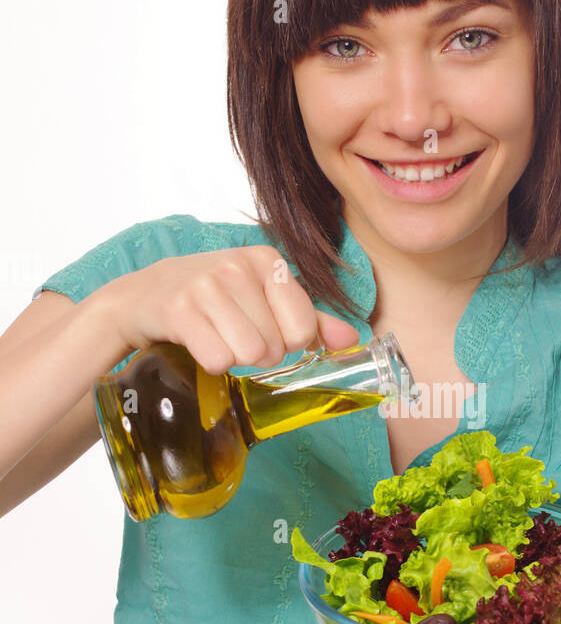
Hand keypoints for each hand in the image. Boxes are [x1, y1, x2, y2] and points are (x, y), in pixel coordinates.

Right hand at [96, 243, 358, 372]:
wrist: (146, 294)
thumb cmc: (215, 298)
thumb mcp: (263, 298)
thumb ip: (310, 318)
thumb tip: (352, 339)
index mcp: (268, 261)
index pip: (302, 329)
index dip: (286, 343)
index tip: (263, 330)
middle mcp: (239, 266)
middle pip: (274, 347)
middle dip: (256, 354)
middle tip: (232, 334)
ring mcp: (206, 285)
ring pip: (247, 354)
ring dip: (233, 359)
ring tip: (217, 338)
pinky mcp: (178, 309)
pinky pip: (216, 359)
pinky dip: (210, 362)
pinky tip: (198, 343)